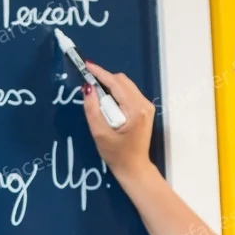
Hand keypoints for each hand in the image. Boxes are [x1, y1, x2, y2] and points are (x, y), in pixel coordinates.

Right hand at [81, 61, 155, 180]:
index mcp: (135, 110)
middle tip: (89, 87)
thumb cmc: (117, 155)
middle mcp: (144, 104)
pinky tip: (108, 105)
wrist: (134, 168)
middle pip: (122, 81)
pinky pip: (129, 94)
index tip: (87, 65)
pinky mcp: (145, 110)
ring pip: (126, 86)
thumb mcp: (100, 134)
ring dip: (110, 88)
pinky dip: (117, 94)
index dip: (100, 73)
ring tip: (97, 99)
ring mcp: (147, 107)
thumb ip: (92, 110)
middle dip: (105, 80)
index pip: (116, 84)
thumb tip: (88, 88)